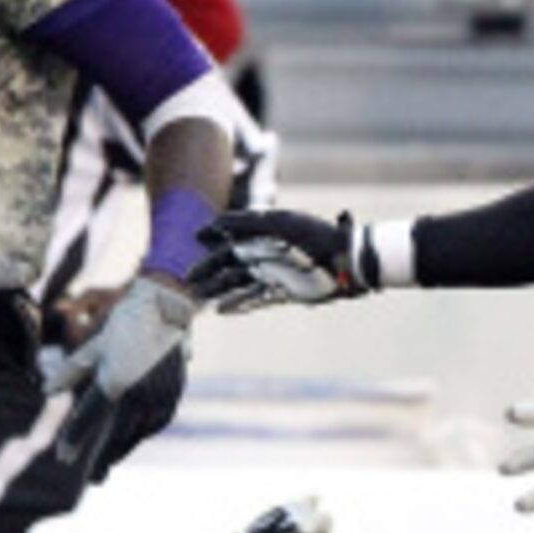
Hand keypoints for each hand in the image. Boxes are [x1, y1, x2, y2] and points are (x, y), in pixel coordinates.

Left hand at [48, 274, 194, 482]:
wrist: (166, 306)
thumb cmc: (123, 322)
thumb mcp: (92, 344)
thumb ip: (70, 372)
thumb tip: (48, 392)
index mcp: (113, 381)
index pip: (88, 421)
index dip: (74, 441)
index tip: (63, 458)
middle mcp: (138, 394)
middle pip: (116, 437)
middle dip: (104, 459)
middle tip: (94, 479)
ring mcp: (159, 395)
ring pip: (138, 433)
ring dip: (124, 449)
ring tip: (111, 461)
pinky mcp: (174, 394)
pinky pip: (156, 423)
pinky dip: (143, 433)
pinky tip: (134, 438)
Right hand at [189, 208, 370, 309]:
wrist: (345, 262)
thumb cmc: (315, 236)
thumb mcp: (279, 223)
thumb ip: (246, 222)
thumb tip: (214, 225)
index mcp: (264, 234)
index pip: (232, 236)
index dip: (213, 237)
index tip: (196, 239)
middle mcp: (266, 254)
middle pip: (230, 263)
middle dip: (208, 270)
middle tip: (188, 280)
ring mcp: (274, 274)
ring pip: (238, 283)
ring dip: (217, 289)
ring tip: (198, 296)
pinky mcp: (283, 293)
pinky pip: (255, 300)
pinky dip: (238, 304)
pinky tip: (220, 310)